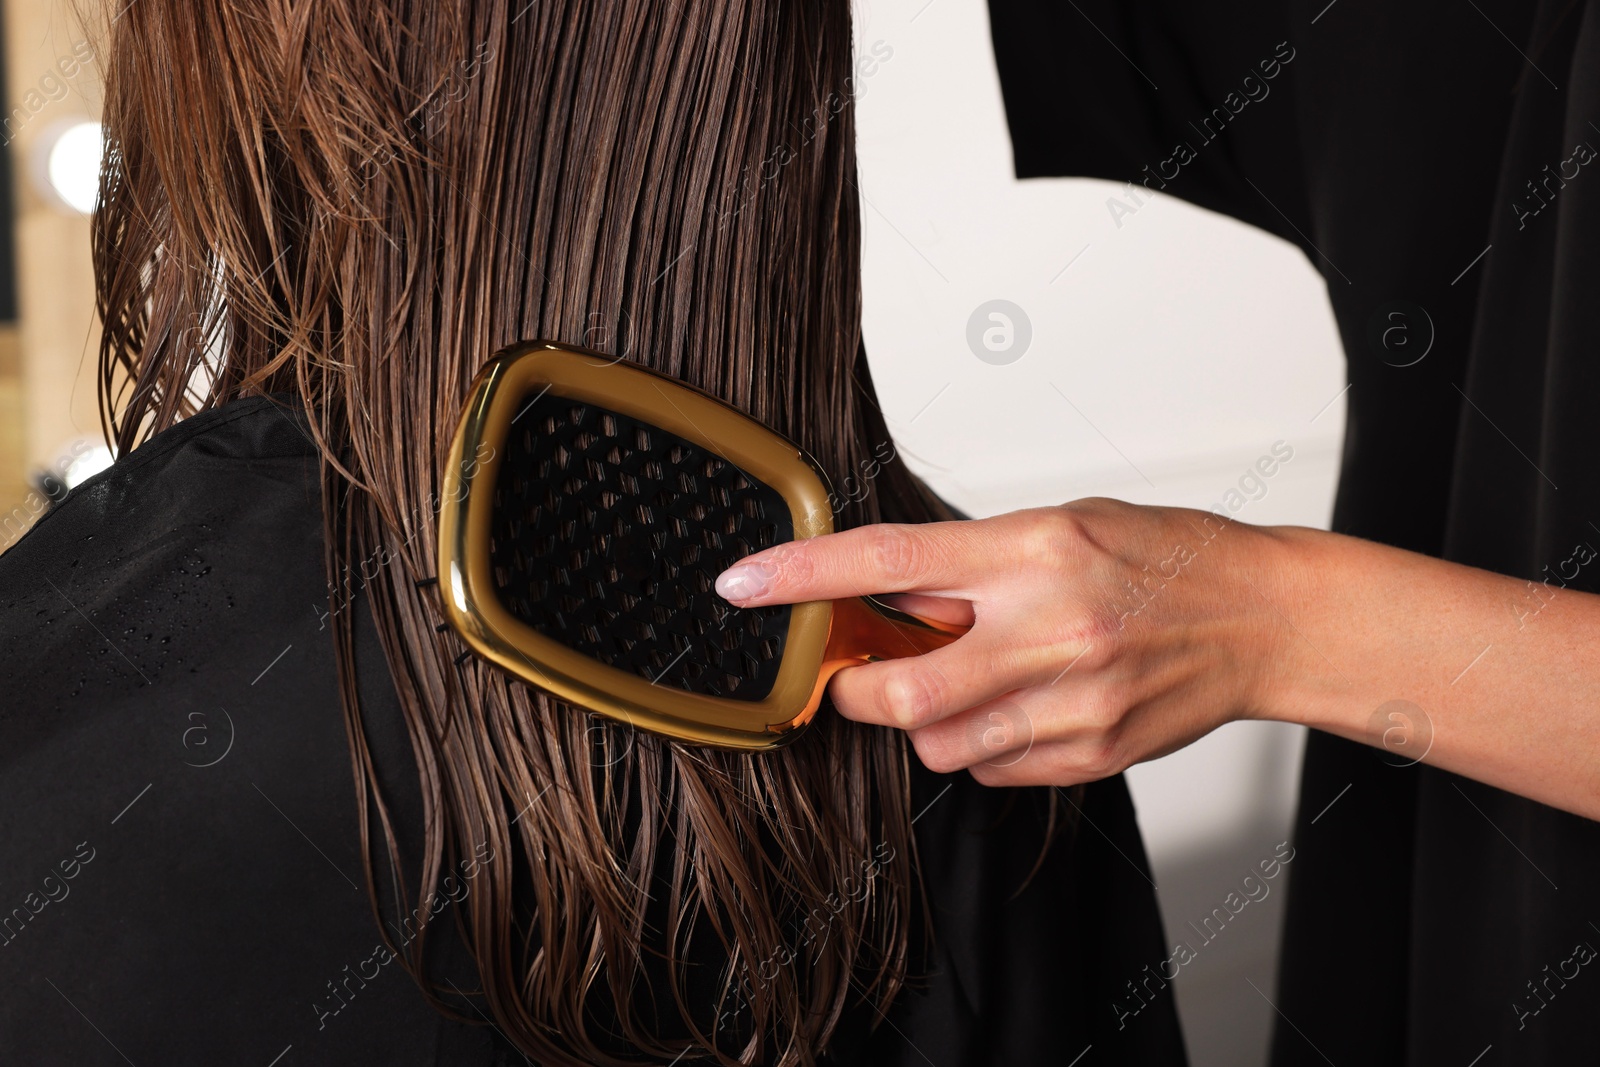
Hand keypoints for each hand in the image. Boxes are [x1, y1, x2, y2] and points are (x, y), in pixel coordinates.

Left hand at [714, 500, 1291, 785]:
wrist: (1261, 619)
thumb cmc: (1164, 560)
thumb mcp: (1058, 526)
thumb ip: (968, 561)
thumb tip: (876, 589)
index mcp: (1036, 551)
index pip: (890, 559)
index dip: (803, 575)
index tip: (743, 585)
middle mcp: (1052, 628)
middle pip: (901, 689)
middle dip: (855, 688)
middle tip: (850, 671)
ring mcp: (1073, 703)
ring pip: (938, 744)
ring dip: (920, 719)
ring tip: (965, 679)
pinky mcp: (1088, 757)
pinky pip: (989, 770)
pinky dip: (976, 746)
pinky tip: (1014, 708)